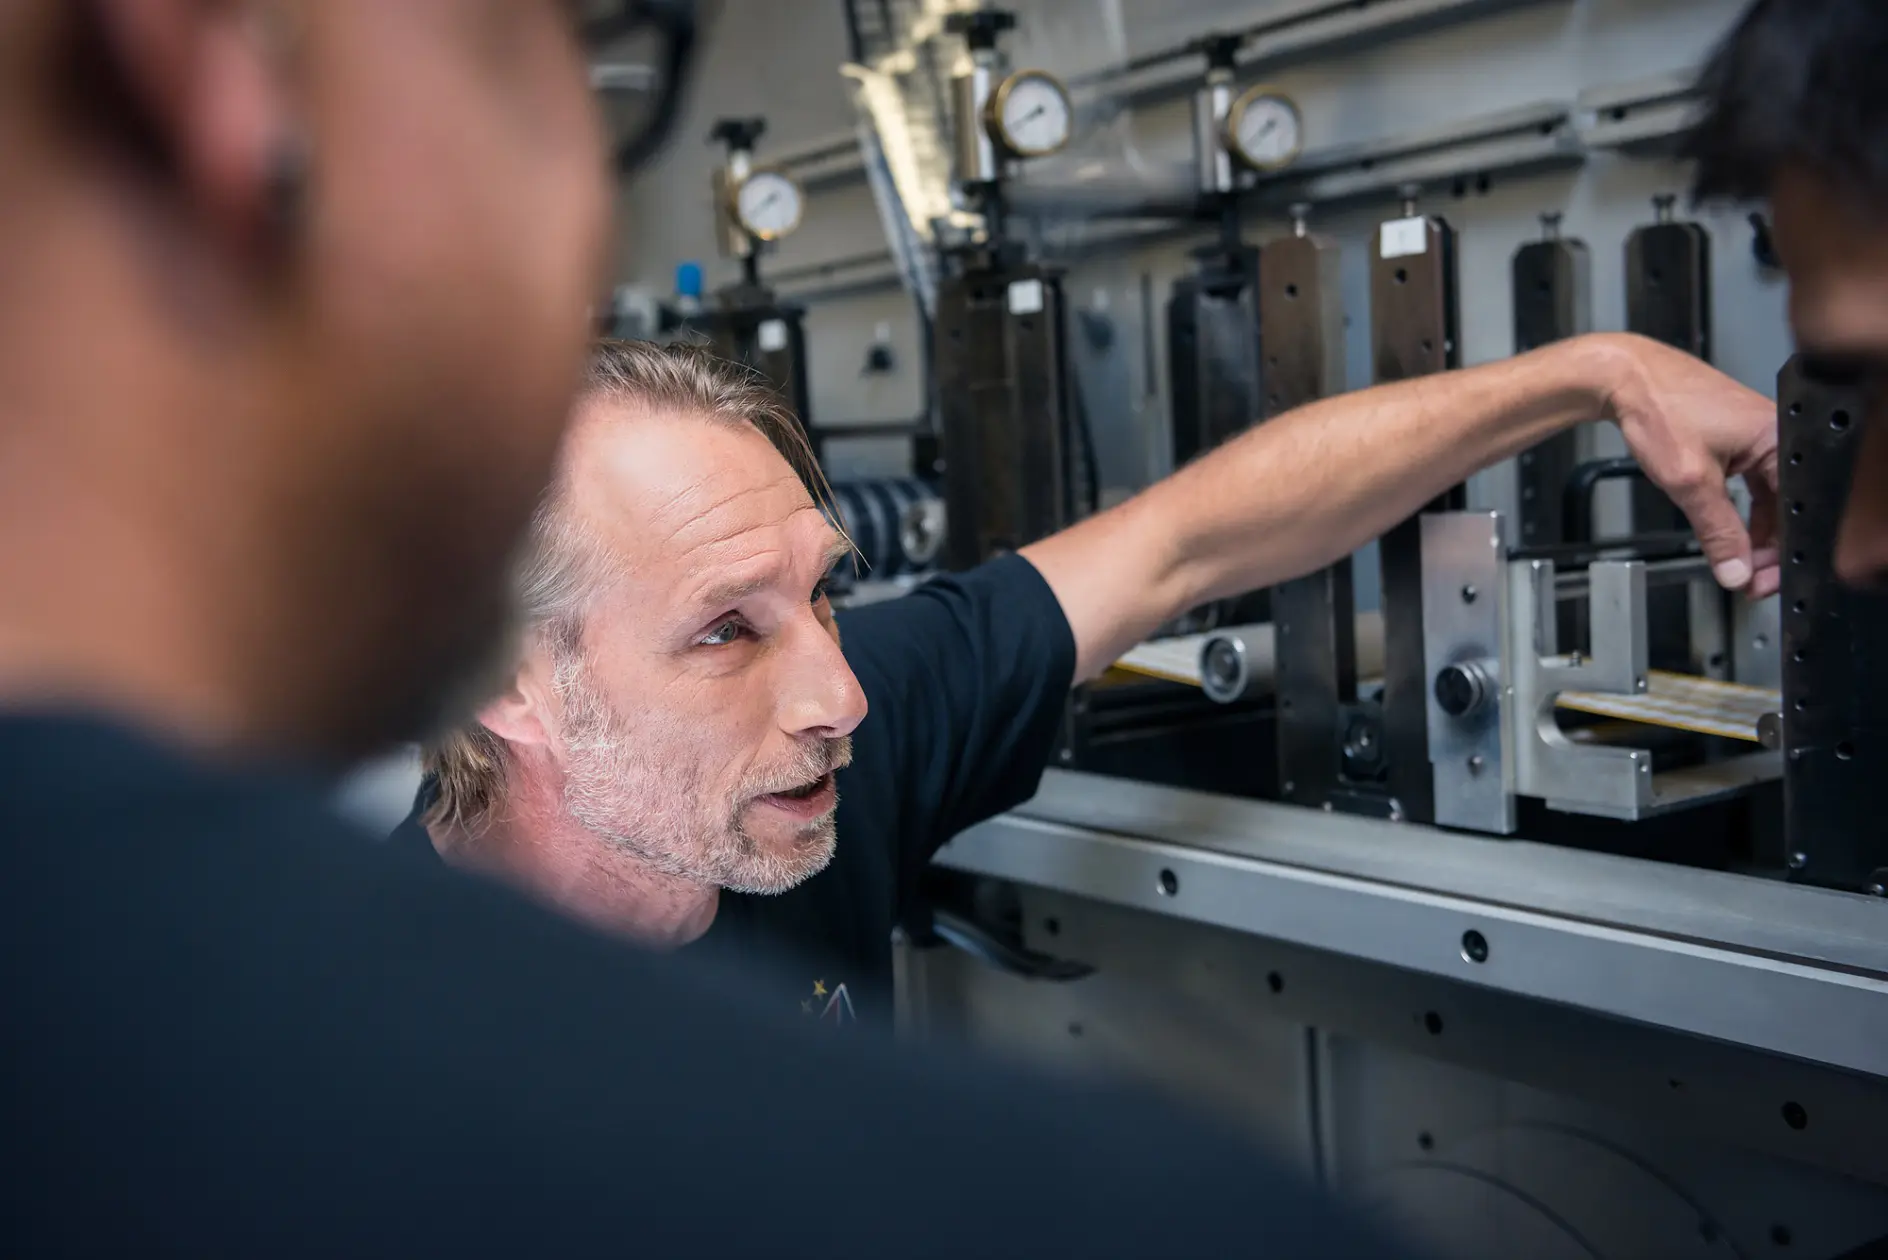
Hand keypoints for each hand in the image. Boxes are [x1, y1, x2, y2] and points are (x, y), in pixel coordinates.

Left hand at [1593, 333, 1780, 598]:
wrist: (1625, 377)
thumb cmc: (1658, 408)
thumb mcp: (1690, 482)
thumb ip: (1717, 531)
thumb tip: (1737, 571)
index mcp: (1779, 437)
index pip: (1796, 507)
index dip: (1781, 550)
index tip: (1761, 579)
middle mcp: (1776, 434)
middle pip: (1786, 505)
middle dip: (1767, 546)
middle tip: (1748, 580)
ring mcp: (1757, 436)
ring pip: (1767, 497)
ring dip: (1753, 532)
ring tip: (1737, 562)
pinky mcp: (1738, 439)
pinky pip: (1750, 483)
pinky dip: (1739, 509)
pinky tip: (1726, 530)